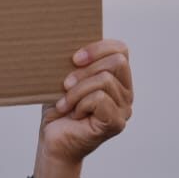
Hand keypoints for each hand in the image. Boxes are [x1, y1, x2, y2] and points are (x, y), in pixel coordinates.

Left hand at [38, 39, 131, 166]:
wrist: (52, 140)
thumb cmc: (59, 108)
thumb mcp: (67, 77)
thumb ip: (78, 61)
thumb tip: (71, 37)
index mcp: (117, 78)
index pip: (120, 49)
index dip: (97, 48)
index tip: (74, 58)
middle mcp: (126, 93)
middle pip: (117, 61)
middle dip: (86, 70)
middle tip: (65, 84)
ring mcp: (124, 109)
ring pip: (105, 80)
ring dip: (77, 90)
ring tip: (65, 104)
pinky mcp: (116, 123)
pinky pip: (100, 98)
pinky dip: (81, 103)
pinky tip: (73, 114)